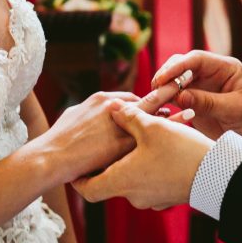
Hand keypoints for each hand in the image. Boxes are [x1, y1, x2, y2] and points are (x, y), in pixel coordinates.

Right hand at [32, 74, 194, 183]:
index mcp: (101, 99)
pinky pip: (152, 133)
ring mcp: (121, 123)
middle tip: (182, 85)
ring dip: (172, 108)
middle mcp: (115, 106)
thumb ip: (89, 115)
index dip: (142, 104)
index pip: (129, 99)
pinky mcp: (124, 142)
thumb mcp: (73, 118)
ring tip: (190, 104)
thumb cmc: (57, 142)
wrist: (52, 157)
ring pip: (153, 114)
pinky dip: (170, 127)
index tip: (153, 107)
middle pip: (145, 98)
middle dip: (165, 92)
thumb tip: (94, 118)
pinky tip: (184, 125)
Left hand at [72, 102, 213, 209]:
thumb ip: (128, 116)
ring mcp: (151, 199)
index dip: (79, 178)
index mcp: (122, 180)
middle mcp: (133, 195)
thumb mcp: (152, 127)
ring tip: (137, 144)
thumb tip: (113, 108)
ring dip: (130, 165)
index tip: (78, 166)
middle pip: (109, 183)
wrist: (216, 174)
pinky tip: (157, 153)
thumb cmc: (180, 151)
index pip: (88, 189)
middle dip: (109, 164)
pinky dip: (147, 171)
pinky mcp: (167, 197)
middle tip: (108, 145)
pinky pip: (149, 184)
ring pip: (131, 182)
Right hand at [152, 51, 241, 144]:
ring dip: (162, 88)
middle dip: (166, 75)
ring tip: (152, 100)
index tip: (163, 77)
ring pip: (174, 80)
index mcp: (224, 68)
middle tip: (154, 89)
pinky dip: (164, 100)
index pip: (197, 59)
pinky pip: (174, 96)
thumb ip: (208, 102)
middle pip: (181, 65)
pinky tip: (156, 108)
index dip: (178, 66)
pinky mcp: (192, 100)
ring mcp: (200, 86)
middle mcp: (210, 73)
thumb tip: (180, 96)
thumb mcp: (234, 110)